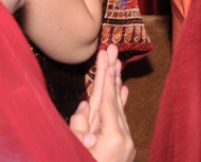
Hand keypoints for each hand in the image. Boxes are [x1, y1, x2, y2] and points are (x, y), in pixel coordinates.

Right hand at [70, 44, 134, 161]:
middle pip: (114, 101)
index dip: (105, 77)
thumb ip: (78, 130)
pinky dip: (120, 107)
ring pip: (119, 111)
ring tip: (117, 65)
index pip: (106, 101)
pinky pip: (121, 123)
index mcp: (112, 139)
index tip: (107, 56)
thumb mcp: (73, 152)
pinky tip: (122, 93)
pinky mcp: (125, 153)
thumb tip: (83, 107)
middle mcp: (123, 140)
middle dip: (112, 75)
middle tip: (112, 49)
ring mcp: (126, 147)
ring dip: (116, 87)